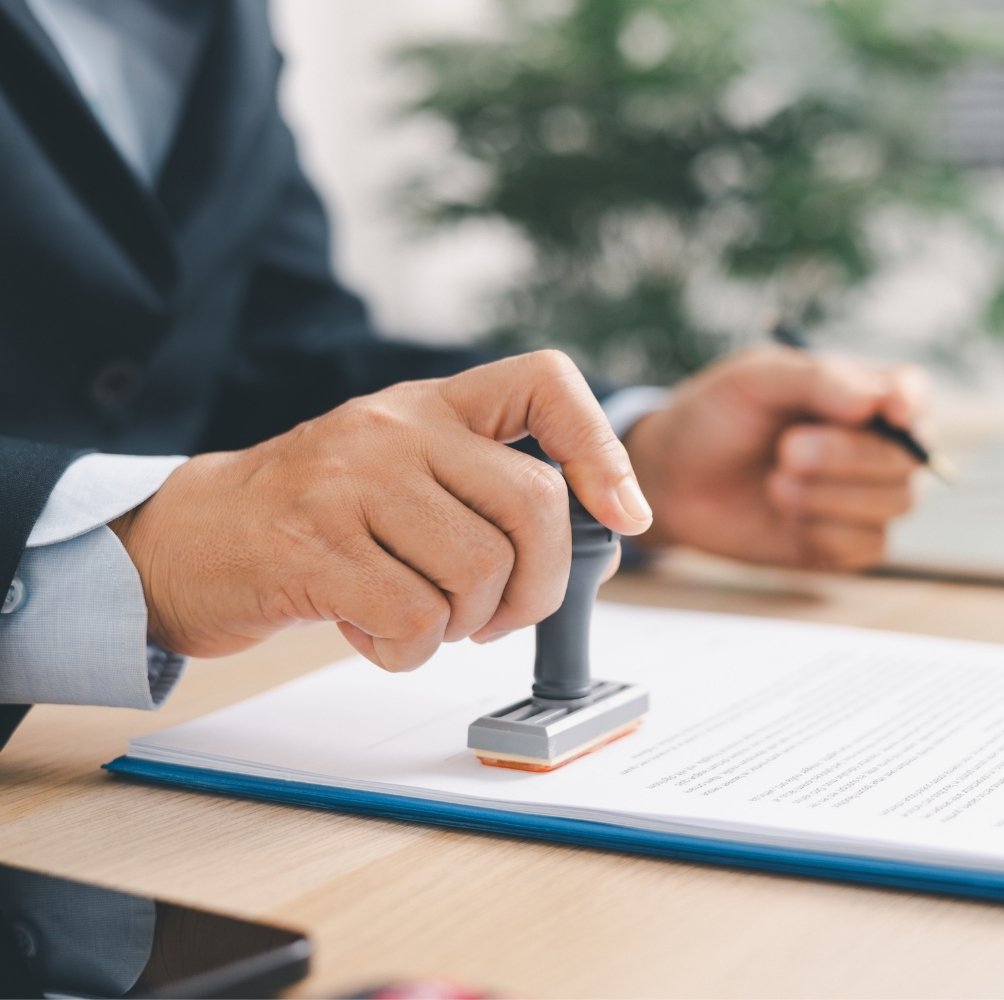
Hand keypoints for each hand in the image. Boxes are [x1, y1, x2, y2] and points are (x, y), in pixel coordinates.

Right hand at [109, 352, 651, 670]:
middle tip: (499, 616)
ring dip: (464, 625)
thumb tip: (604, 531)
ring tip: (415, 616)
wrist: (190, 538)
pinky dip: (406, 651)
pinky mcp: (310, 546)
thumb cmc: (322, 517)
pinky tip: (368, 631)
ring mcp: (349, 480)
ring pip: (479, 572)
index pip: (546, 381)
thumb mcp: (407, 473)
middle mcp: (395, 426)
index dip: (602, 449)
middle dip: (538, 587)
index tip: (625, 516)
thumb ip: (486, 489)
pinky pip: (414, 621)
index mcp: (432, 404)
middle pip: (534, 507)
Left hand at [622, 346, 927, 569]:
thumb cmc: (717, 416)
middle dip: (847, 456)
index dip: (910, 403)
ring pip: (897, 502)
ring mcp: (865, 497)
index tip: (892, 411)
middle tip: (787, 451)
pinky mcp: (846, 543)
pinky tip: (786, 517)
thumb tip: (875, 401)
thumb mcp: (756, 379)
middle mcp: (874, 444)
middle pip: (906, 456)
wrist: (673, 479)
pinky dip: (827, 532)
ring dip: (833, 495)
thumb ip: (817, 380)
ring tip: (775, 484)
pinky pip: (870, 545)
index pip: (911, 391)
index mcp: (860, 391)